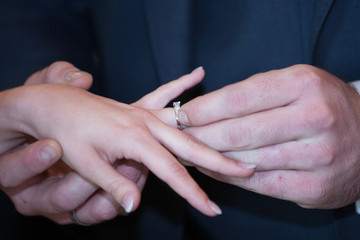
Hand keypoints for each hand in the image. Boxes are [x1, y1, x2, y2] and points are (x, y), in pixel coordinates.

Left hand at [0, 65, 253, 223]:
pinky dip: (182, 84)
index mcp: (134, 139)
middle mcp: (145, 123)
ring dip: (210, 134)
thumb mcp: (83, 163)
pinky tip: (198, 74)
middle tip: (247, 169)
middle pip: (190, 146)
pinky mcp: (138, 106)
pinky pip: (164, 93)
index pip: (172, 172)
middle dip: (219, 160)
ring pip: (185, 124)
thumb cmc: (65, 134)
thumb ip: (112, 183)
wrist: (51, 105)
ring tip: (235, 138)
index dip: (193, 193)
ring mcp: (143, 112)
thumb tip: (134, 207)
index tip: (211, 209)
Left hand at [178, 65, 359, 208]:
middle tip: (178, 137)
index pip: (239, 98)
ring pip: (245, 160)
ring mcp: (317, 156)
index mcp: (303, 84)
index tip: (182, 115)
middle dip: (200, 136)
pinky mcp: (314, 187)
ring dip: (210, 158)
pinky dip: (230, 177)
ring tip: (190, 154)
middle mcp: (314, 118)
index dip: (204, 109)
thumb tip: (204, 110)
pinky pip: (259, 184)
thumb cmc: (321, 105)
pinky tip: (213, 170)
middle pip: (239, 131)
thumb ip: (253, 93)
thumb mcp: (294, 83)